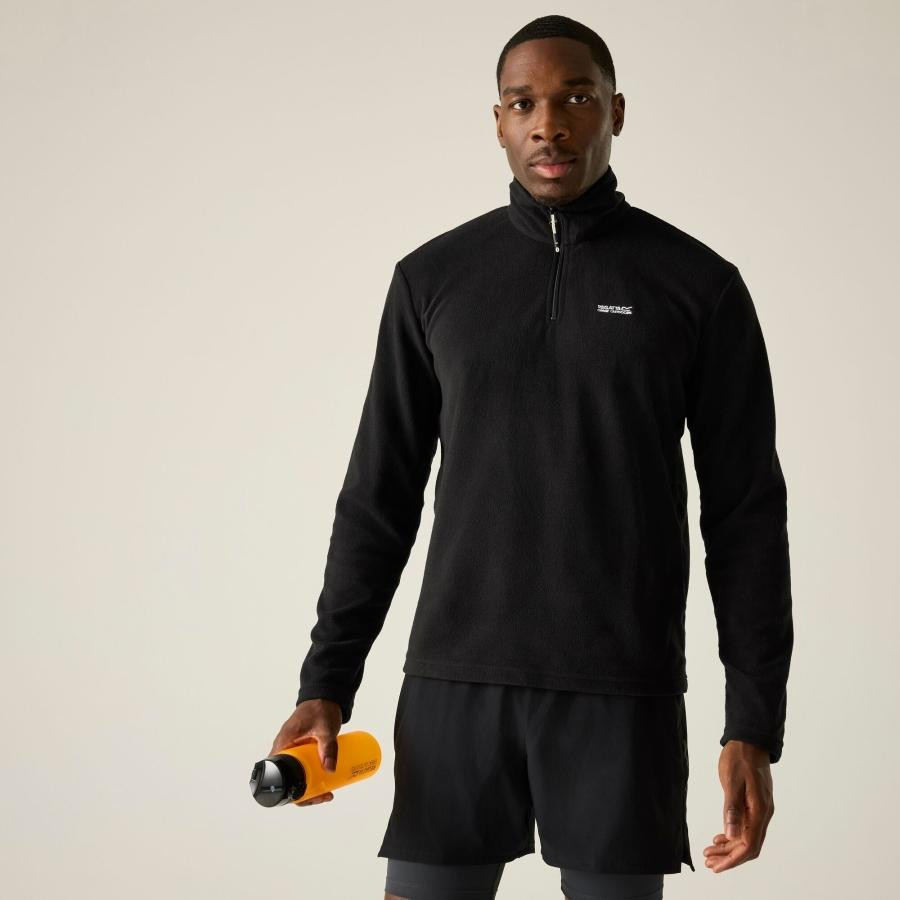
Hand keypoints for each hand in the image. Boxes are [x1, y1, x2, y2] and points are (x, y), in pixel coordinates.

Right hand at [269, 698, 342, 805]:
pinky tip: (325, 782)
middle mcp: (284, 749)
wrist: (324, 696)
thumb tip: (330, 770)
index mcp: (283, 744)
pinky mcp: (302, 749)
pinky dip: (312, 777)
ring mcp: (293, 749)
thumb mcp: (325, 729)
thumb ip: (328, 747)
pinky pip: (303, 767)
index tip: (307, 796)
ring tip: (327, 792)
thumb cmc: (319, 709)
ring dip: (310, 787)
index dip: (289, 790)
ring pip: (296, 775)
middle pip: (287, 779)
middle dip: (304, 793)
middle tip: (323, 796)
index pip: (276, 774)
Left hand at [703, 740, 773, 872]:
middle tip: (709, 862)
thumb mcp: (732, 782)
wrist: (750, 741)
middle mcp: (763, 814)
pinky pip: (746, 827)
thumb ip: (732, 809)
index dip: (732, 859)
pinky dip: (733, 835)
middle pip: (749, 846)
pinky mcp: (755, 804)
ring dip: (729, 848)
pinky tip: (720, 836)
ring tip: (710, 852)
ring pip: (747, 837)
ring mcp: (761, 809)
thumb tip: (731, 835)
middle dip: (729, 857)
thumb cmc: (739, 758)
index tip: (716, 866)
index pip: (748, 845)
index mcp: (759, 811)